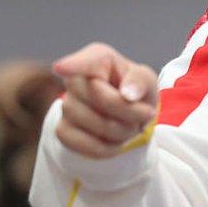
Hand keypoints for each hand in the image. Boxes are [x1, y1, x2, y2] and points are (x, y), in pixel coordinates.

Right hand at [51, 42, 158, 158]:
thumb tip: (128, 94)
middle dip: (128, 111)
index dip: (73, 65)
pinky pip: (87, 145)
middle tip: (144, 113)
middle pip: (99, 98)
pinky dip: (109, 147)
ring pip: (94, 123)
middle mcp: (75, 80)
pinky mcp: (63, 131)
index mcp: (97, 59)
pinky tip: (116, 140)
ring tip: (131, 126)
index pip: (84, 62)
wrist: (127, 117)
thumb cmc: (135, 91)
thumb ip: (140, 81)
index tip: (61, 68)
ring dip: (122, 131)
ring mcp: (66, 105)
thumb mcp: (146, 81)